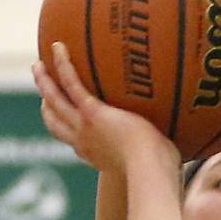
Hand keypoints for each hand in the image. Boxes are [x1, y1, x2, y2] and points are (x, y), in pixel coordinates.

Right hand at [33, 43, 178, 175]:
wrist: (150, 172)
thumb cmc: (160, 172)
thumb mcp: (156, 160)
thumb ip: (160, 151)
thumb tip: (182, 146)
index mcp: (94, 154)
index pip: (72, 138)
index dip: (64, 126)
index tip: (62, 115)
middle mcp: (83, 141)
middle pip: (55, 121)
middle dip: (46, 104)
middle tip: (42, 89)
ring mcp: (84, 126)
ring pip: (55, 100)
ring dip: (44, 82)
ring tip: (38, 65)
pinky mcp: (92, 112)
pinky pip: (71, 83)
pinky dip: (63, 65)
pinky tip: (59, 47)